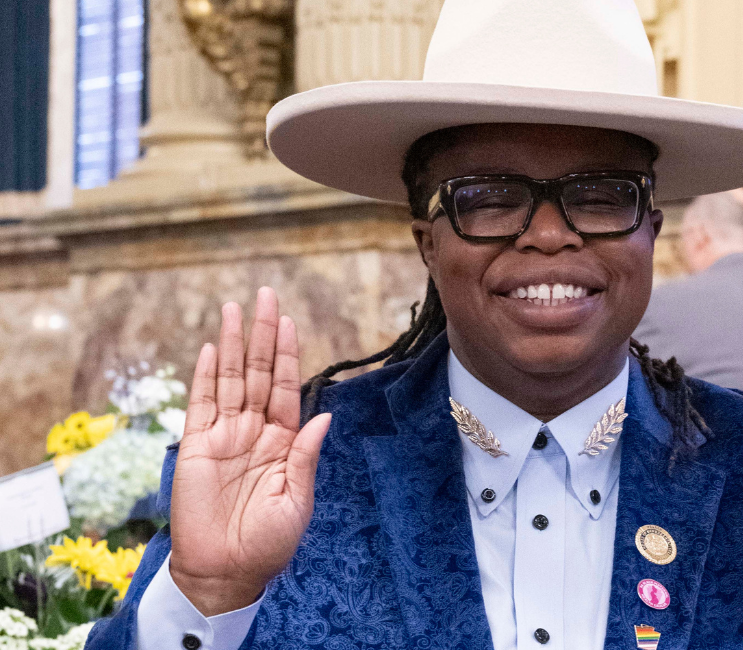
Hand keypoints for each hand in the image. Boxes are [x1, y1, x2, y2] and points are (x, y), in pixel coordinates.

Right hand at [169, 287, 331, 615]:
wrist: (227, 571)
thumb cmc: (269, 543)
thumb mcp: (297, 500)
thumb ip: (305, 456)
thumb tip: (325, 415)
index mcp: (283, 442)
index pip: (285, 387)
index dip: (286, 354)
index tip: (290, 321)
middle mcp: (254, 431)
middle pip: (257, 372)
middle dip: (262, 334)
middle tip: (265, 294)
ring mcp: (224, 436)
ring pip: (228, 379)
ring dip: (232, 343)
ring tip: (235, 308)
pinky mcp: (196, 448)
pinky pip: (200, 405)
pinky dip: (204, 376)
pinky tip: (209, 348)